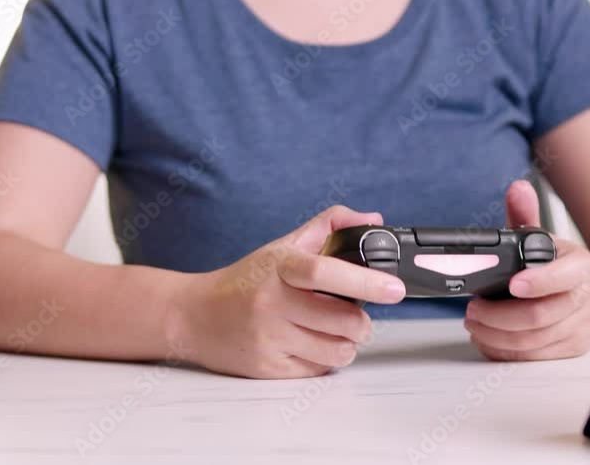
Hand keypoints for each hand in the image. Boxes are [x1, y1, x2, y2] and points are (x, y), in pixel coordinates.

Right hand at [168, 206, 405, 378]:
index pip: (325, 272)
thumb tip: (372, 219)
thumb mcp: (282, 245)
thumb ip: (329, 226)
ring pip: (336, 351)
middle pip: (342, 320)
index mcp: (279, 267)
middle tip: (357, 317)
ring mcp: (268, 337)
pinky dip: (325, 359)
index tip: (394, 288)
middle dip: (362, 323)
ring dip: (347, 343)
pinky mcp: (267, 367)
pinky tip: (312, 345)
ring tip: (334, 332)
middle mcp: (271, 302)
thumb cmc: (246, 280)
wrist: (194, 315)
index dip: (365, 281)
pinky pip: (317, 370)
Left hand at [464, 181, 589, 360]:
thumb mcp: (546, 237)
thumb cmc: (563, 266)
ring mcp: (576, 328)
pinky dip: (504, 350)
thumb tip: (517, 189)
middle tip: (474, 309)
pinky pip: (532, 357)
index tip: (513, 284)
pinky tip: (486, 338)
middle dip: (499, 316)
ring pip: (533, 342)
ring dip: (495, 335)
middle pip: (540, 317)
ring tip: (474, 323)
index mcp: (579, 268)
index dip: (539, 282)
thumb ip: (527, 215)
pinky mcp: (567, 349)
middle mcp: (581, 300)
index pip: (564, 277)